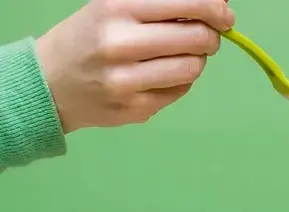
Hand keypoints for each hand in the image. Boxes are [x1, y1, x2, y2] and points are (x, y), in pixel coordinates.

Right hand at [36, 0, 234, 132]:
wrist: (49, 83)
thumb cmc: (88, 37)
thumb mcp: (114, 7)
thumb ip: (162, 5)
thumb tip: (218, 6)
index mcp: (116, 9)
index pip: (187, 3)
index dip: (215, 8)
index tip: (225, 15)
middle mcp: (120, 44)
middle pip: (197, 39)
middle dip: (211, 37)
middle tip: (206, 38)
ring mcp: (128, 82)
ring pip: (193, 68)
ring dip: (197, 60)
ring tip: (181, 56)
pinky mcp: (136, 110)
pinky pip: (180, 91)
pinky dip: (180, 81)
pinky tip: (161, 76)